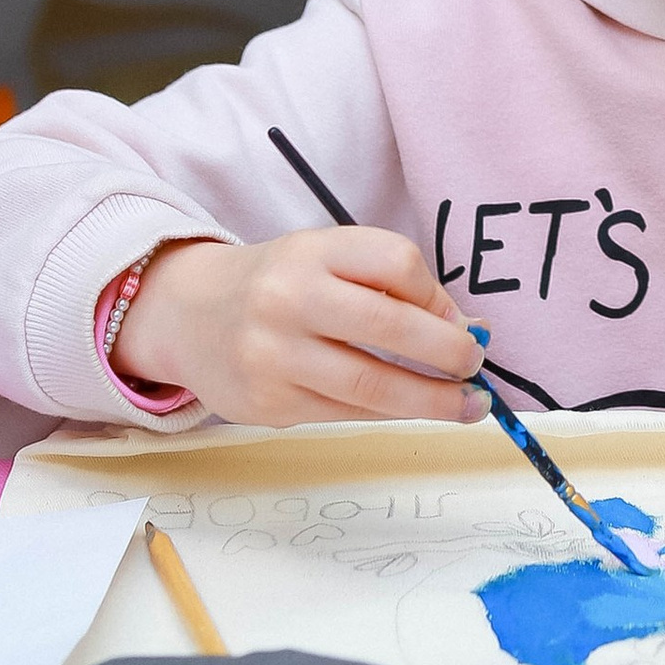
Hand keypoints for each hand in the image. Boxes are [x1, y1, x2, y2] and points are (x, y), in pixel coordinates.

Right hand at [111, 228, 489, 428]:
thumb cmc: (278, 284)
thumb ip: (388, 283)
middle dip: (447, 353)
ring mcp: (273, 355)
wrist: (188, 316)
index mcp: (311, 251)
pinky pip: (344, 412)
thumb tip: (467, 329)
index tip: (462, 322)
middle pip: (389, 326)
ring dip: (431, 401)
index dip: (440, 298)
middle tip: (476, 367)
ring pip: (370, 386)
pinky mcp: (267, 404)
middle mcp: (288, 299)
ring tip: (467, 405)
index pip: (396, 263)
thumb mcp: (325, 258)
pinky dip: (388, 413)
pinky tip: (411, 409)